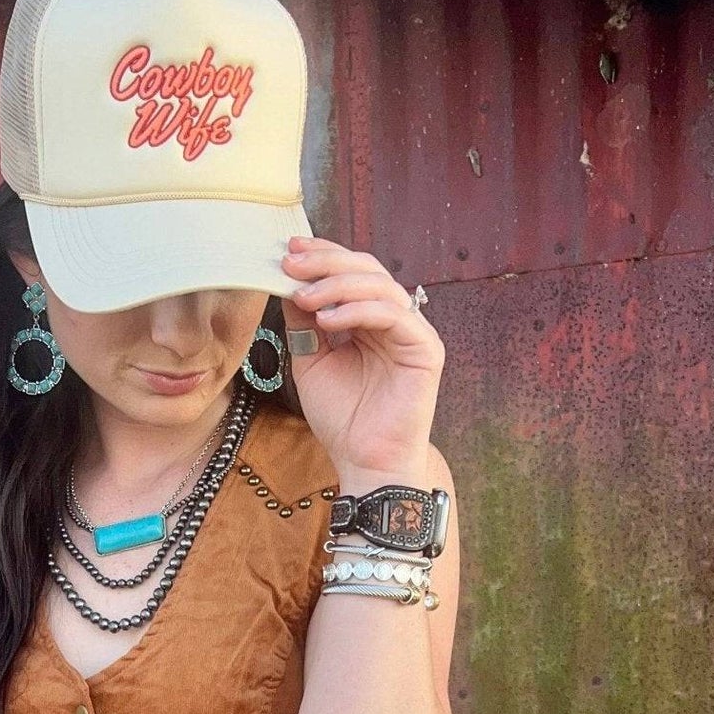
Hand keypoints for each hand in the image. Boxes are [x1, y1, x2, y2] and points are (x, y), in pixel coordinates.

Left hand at [279, 235, 444, 482]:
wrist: (364, 462)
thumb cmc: (342, 419)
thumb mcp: (311, 361)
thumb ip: (304, 323)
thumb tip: (287, 281)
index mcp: (370, 320)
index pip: (351, 273)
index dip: (323, 257)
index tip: (287, 252)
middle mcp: (395, 320)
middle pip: (367, 269)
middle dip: (326, 262)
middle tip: (292, 263)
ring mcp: (413, 332)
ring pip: (379, 286)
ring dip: (336, 285)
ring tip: (303, 296)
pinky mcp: (426, 349)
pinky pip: (392, 315)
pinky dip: (358, 310)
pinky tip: (327, 319)